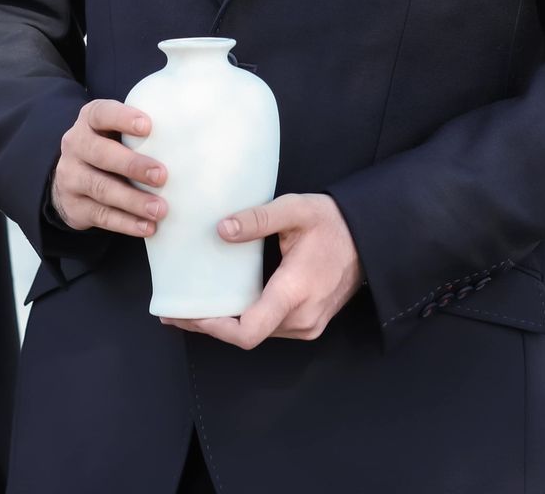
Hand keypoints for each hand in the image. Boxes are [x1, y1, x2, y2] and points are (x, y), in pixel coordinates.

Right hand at [51, 99, 167, 236]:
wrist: (74, 180)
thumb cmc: (111, 148)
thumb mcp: (117, 132)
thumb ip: (141, 132)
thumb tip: (189, 136)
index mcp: (89, 121)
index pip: (101, 113)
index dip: (122, 118)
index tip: (148, 126)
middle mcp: (75, 146)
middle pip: (101, 153)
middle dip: (132, 165)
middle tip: (161, 176)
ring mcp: (70, 177)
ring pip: (101, 188)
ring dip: (133, 200)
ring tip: (159, 209)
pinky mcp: (74, 206)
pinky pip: (101, 215)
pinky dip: (126, 223)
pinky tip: (147, 226)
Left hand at [163, 193, 362, 348]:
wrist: (371, 239)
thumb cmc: (333, 223)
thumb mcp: (296, 210)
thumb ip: (258, 219)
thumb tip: (221, 230)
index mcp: (294, 292)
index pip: (248, 331)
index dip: (212, 328)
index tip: (187, 314)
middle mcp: (301, 318)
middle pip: (246, 335)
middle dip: (209, 325)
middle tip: (174, 311)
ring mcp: (307, 325)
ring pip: (258, 333)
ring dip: (226, 324)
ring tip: (193, 307)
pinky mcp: (310, 324)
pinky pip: (270, 328)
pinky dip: (245, 320)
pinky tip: (225, 306)